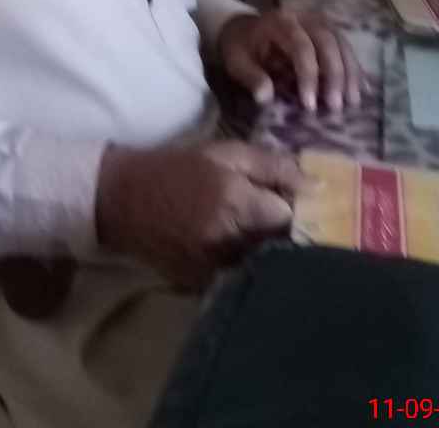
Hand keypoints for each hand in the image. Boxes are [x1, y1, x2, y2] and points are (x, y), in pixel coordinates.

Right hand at [95, 139, 313, 288]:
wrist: (121, 198)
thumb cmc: (177, 167)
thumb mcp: (224, 152)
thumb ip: (272, 166)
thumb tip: (316, 185)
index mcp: (234, 201)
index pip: (290, 217)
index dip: (294, 209)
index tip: (288, 201)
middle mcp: (227, 240)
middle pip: (279, 246)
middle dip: (283, 232)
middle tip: (271, 217)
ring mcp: (212, 268)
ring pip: (261, 266)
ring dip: (265, 251)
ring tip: (251, 233)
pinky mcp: (201, 286)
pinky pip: (239, 279)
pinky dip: (244, 267)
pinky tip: (233, 250)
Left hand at [218, 11, 361, 114]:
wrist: (244, 29)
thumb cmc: (241, 47)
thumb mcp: (237, 62)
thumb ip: (251, 78)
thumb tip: (265, 98)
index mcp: (279, 22)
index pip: (301, 47)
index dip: (308, 76)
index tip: (309, 105)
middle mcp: (303, 17)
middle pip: (328, 42)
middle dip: (335, 75)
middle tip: (336, 107)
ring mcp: (318, 21)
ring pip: (342, 43)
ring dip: (350, 72)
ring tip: (353, 102)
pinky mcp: (327, 30)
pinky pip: (346, 46)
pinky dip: (355, 67)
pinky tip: (363, 89)